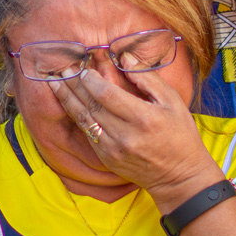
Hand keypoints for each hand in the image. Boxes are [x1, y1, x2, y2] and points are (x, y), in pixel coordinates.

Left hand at [46, 69, 217, 211]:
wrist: (179, 176)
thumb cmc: (180, 134)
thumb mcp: (173, 102)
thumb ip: (148, 79)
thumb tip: (125, 59)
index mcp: (144, 118)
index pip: (108, 95)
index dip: (92, 80)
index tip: (84, 68)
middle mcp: (125, 135)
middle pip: (91, 105)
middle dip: (74, 85)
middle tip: (62, 70)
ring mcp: (114, 149)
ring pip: (84, 120)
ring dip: (68, 100)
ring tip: (55, 83)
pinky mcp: (107, 159)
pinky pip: (88, 134)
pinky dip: (76, 117)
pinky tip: (68, 103)